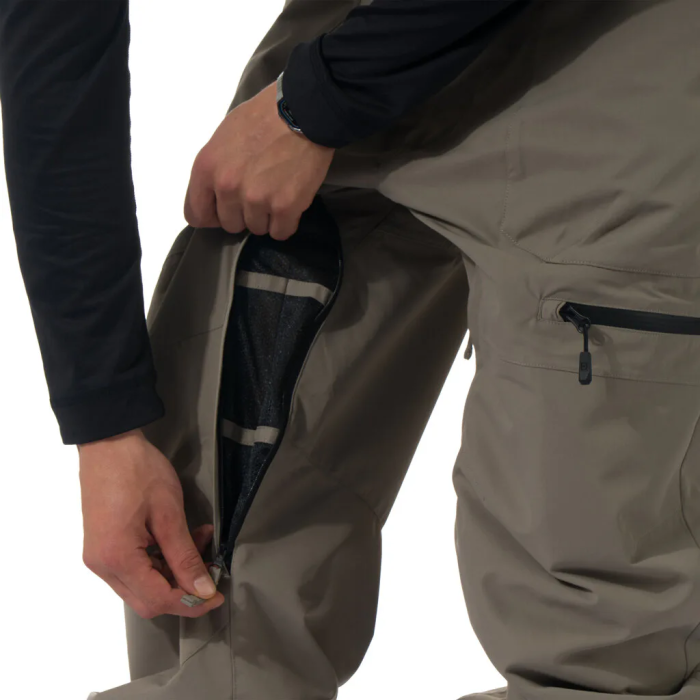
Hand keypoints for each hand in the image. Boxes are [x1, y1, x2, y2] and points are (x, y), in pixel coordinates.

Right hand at [78, 428, 224, 618]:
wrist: (108, 442)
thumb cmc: (139, 472)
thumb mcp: (169, 513)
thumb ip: (185, 556)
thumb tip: (202, 591)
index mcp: (117, 559)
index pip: (158, 600)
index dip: (191, 602)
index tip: (217, 594)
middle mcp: (102, 566)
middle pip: (148, 599)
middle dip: (183, 588)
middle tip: (210, 564)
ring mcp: (100, 556)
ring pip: (143, 584)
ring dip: (174, 570)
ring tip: (199, 539)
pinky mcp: (104, 545)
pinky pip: (135, 567)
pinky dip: (161, 559)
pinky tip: (181, 537)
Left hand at [184, 81, 334, 239]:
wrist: (302, 110)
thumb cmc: (263, 117)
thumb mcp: (223, 137)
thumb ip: (215, 170)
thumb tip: (215, 196)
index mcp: (207, 168)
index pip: (196, 214)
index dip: (211, 214)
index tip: (224, 209)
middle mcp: (227, 187)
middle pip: (230, 224)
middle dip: (243, 213)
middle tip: (259, 192)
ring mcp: (256, 199)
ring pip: (257, 228)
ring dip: (267, 216)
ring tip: (278, 191)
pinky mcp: (285, 207)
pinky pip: (281, 232)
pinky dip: (286, 222)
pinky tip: (290, 202)